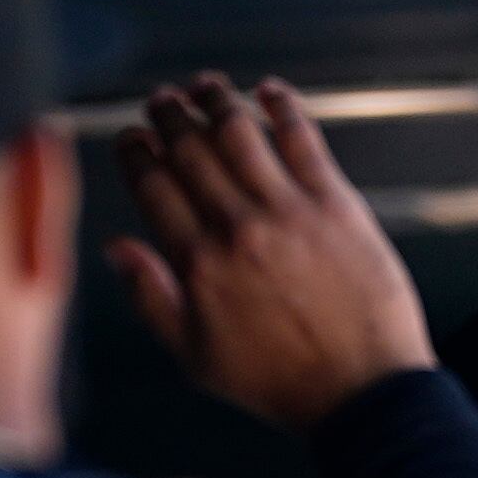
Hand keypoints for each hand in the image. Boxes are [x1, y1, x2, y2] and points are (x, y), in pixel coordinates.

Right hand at [105, 72, 437, 428]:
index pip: (154, 186)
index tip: (132, 137)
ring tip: (205, 86)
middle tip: (162, 101)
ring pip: (239, 133)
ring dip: (216, 100)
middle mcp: (236, 228)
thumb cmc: (280, 382)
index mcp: (197, 263)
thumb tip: (116, 248)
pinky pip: (303, 139)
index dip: (138, 152)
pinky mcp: (336, 204)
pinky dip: (282, 107)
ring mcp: (288, 211)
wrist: (361, 391)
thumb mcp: (196, 356)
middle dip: (169, 117)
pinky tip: (269, 92)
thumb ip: (151, 299)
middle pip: (190, 151)